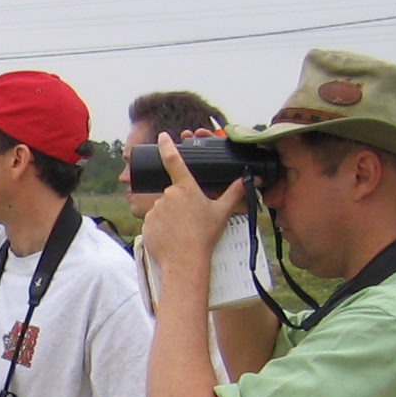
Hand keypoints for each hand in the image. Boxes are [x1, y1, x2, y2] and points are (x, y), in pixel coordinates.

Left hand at [138, 132, 245, 270]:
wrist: (185, 261)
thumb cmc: (204, 236)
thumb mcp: (221, 212)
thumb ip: (234, 193)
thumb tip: (248, 179)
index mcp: (186, 188)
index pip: (173, 160)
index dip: (167, 145)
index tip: (162, 136)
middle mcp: (168, 195)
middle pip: (172, 193)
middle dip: (179, 204)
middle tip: (189, 221)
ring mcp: (155, 208)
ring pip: (162, 208)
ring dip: (170, 216)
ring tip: (181, 231)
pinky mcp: (146, 222)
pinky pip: (154, 221)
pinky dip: (161, 227)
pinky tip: (170, 237)